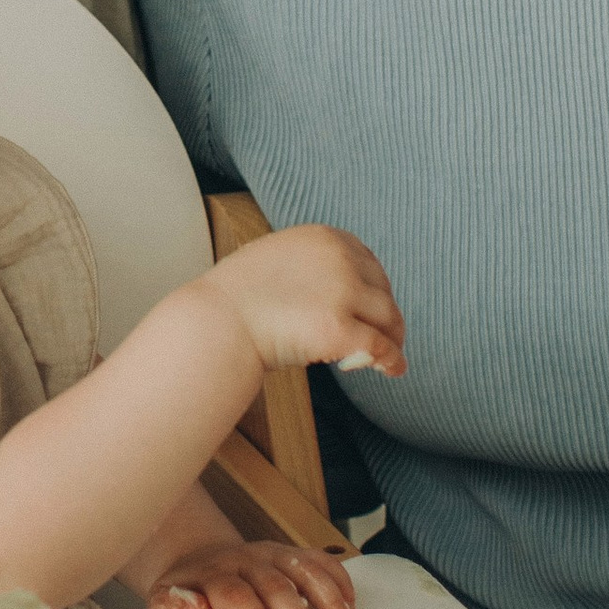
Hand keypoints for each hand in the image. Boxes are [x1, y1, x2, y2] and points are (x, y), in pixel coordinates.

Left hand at [151, 540, 357, 608]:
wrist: (196, 561)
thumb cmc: (185, 597)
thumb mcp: (164, 605)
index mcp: (211, 576)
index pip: (236, 596)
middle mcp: (244, 560)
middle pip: (275, 586)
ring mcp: (271, 553)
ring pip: (305, 570)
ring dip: (328, 602)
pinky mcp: (291, 554)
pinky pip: (320, 560)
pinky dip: (339, 581)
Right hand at [207, 222, 404, 380]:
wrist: (215, 321)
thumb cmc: (236, 298)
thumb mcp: (277, 258)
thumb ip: (309, 265)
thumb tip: (335, 290)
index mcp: (324, 237)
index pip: (369, 261)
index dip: (375, 288)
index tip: (372, 308)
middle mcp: (340, 259)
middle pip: (383, 290)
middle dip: (384, 316)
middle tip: (380, 338)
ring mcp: (342, 293)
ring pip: (388, 318)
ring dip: (391, 339)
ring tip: (382, 358)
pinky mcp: (339, 329)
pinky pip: (381, 347)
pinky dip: (392, 360)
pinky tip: (392, 370)